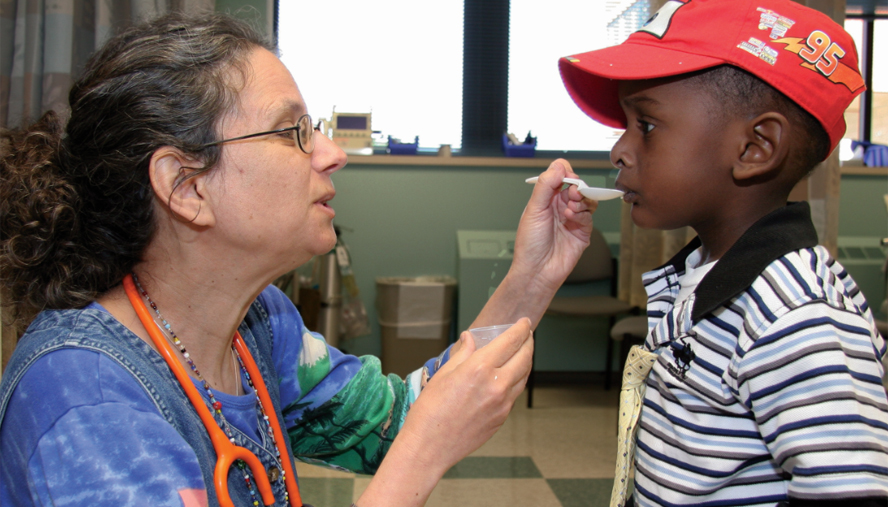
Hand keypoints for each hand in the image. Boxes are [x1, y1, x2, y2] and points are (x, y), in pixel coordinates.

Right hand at [395, 318, 532, 474]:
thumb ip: (463, 354)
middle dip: (528, 342)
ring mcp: (502, 404)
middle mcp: (496, 385)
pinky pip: (514, 393)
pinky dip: (516, 380)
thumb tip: (470, 339)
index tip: (523, 322)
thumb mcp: (443, 374)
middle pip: (524, 357)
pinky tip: (508, 376)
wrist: (430, 447)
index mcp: (479, 369)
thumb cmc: (429, 411)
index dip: (520, 329)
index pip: (510, 342)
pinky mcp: (502, 418)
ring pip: (524, 376)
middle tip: (526, 334)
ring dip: (525, 361)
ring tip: (521, 352)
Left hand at [512, 159, 595, 293]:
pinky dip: (583, 213)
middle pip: (576, 185)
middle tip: (572, 193)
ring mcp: (572, 218)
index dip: (565, 173)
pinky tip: (572, 217)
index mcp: (545, 199)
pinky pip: (589, 216)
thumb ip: (546, 185)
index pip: (560, 176)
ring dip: (581, 199)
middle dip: (576, 186)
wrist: (537, 271)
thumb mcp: (534, 209)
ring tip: (571, 207)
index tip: (566, 177)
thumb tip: (559, 166)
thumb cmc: (530, 244)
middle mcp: (559, 206)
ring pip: (586, 199)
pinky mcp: (582, 232)